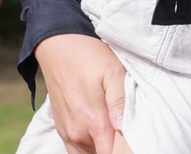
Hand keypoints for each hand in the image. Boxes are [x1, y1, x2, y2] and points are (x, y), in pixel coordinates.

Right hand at [36, 34, 125, 153]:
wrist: (58, 47)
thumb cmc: (89, 57)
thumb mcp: (113, 71)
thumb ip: (120, 101)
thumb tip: (122, 126)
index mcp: (93, 121)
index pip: (112, 153)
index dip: (125, 149)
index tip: (132, 139)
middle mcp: (77, 132)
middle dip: (114, 148)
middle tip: (125, 133)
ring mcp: (67, 132)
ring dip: (101, 148)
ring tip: (113, 132)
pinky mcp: (61, 129)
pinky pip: (75, 150)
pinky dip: (88, 147)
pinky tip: (99, 134)